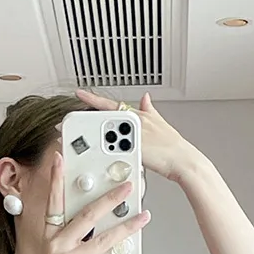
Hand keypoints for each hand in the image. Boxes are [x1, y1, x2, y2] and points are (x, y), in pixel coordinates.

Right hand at [16, 151, 150, 253]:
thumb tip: (92, 230)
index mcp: (50, 237)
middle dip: (111, 198)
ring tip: (143, 217)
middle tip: (127, 186)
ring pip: (105, 239)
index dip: (56, 179)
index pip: (53, 202)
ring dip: (127, 227)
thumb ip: (67, 240)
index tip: (60, 158)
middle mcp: (59, 245)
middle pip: (88, 215)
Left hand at [74, 88, 204, 183]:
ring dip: (96, 138)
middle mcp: (135, 121)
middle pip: (105, 118)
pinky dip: (107, 150)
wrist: (182, 160)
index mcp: (137, 115)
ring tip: (86, 142)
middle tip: (71, 126)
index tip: (80, 93)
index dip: (94, 99)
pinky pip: (116, 147)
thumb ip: (149, 110)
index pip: (111, 105)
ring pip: (108, 131)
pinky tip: (102, 153)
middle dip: (88, 123)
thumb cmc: (171, 147)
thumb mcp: (159, 122)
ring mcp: (135, 133)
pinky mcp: (136, 146)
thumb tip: (146, 98)